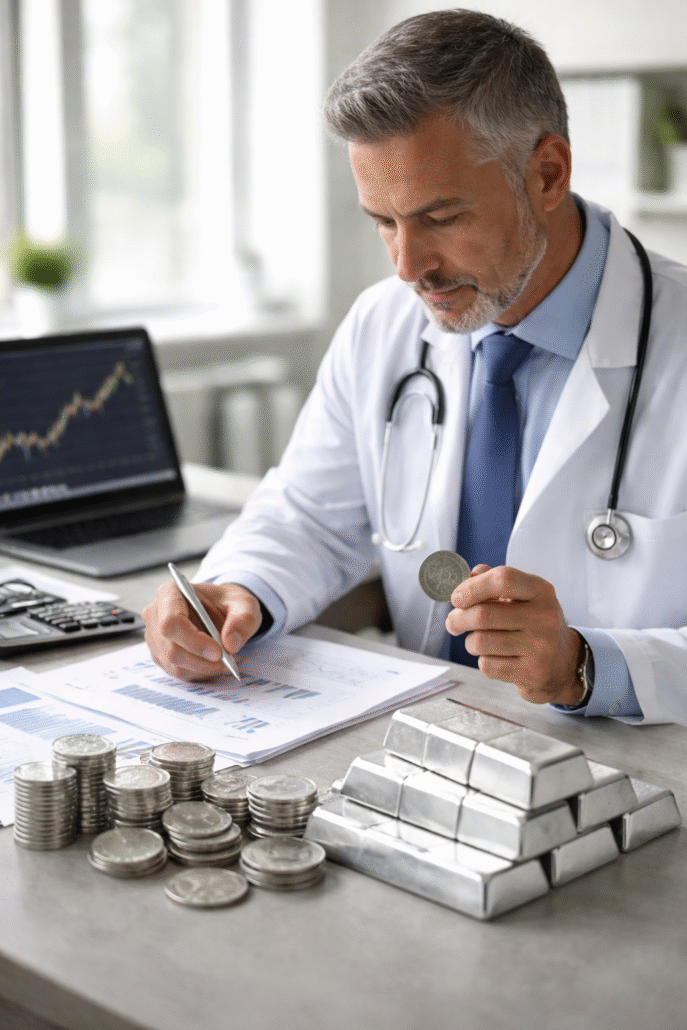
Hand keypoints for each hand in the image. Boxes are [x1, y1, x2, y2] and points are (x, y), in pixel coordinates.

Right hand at [142, 580, 261, 680]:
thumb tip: (231, 643)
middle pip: (172, 648)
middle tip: (230, 661)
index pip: (171, 622)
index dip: (193, 641)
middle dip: (203, 661)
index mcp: (170, 593)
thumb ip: (243, 619)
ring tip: (228, 661)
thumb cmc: (226, 602)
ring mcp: (155, 636)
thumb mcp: (244, 604)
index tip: (219, 652)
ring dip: (205, 669)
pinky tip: (215, 664)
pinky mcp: (160, 654)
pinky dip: (200, 673)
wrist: (220, 610)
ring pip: (175, 665)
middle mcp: (156, 614)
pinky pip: (177, 672)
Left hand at [446, 564, 583, 705]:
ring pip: (480, 641)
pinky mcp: (532, 673)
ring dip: (470, 642)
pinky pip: (488, 665)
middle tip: (453, 622)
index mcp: (541, 591)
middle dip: (458, 619)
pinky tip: (496, 657)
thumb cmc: (534, 625)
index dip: (472, 587)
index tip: (456, 598)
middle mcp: (544, 617)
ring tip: (478, 641)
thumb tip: (469, 575)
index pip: (503, 579)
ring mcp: (540, 647)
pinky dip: (483, 661)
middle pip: (483, 614)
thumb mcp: (523, 597)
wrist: (562, 664)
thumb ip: (495, 582)